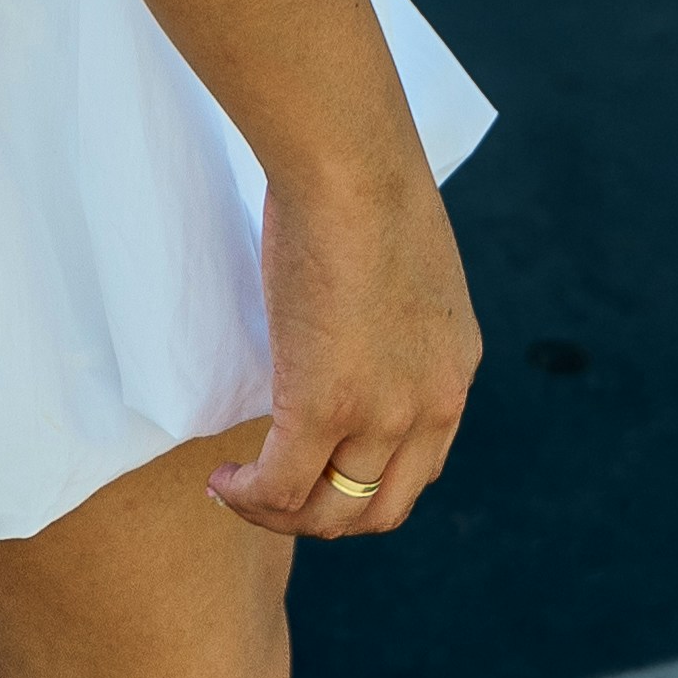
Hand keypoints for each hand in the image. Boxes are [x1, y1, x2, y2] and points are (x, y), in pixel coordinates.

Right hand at [209, 148, 480, 539]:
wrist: (351, 162)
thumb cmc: (367, 183)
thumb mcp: (411, 267)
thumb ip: (395, 316)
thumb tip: (354, 323)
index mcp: (455, 371)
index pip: (421, 467)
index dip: (364, 481)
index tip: (316, 464)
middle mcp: (430, 406)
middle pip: (380, 509)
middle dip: (324, 515)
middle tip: (273, 490)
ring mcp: (381, 413)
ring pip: (331, 512)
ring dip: (280, 513)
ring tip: (239, 491)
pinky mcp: (323, 407)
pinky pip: (280, 488)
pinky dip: (248, 498)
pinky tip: (222, 481)